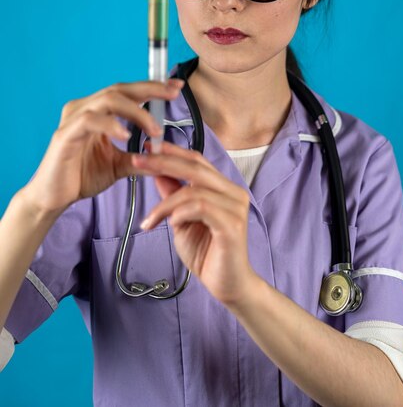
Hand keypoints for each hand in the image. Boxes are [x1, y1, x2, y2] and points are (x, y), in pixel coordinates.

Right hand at [24, 79, 183, 215]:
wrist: (54, 198)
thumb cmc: (81, 177)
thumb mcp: (119, 165)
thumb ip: (140, 158)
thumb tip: (166, 157)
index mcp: (97, 111)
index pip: (127, 92)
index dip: (152, 87)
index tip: (176, 87)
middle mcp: (84, 108)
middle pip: (119, 88)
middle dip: (150, 89)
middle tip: (173, 93)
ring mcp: (73, 119)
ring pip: (108, 99)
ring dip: (136, 112)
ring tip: (154, 129)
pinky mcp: (65, 134)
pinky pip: (90, 120)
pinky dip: (110, 124)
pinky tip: (125, 135)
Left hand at [134, 141, 255, 304]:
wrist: (227, 286)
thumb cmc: (206, 253)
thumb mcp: (181, 220)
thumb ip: (173, 196)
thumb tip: (157, 172)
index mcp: (223, 188)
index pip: (197, 160)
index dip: (172, 152)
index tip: (146, 147)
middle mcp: (233, 192)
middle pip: (195, 167)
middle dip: (163, 162)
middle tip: (137, 161)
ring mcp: (235, 207)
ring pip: (194, 190)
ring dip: (165, 204)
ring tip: (149, 220)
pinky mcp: (232, 224)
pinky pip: (201, 207)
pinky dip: (180, 212)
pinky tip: (171, 223)